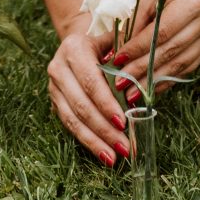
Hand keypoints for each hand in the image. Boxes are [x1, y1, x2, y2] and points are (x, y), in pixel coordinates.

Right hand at [47, 24, 129, 166]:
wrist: (80, 45)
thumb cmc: (105, 45)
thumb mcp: (115, 42)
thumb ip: (128, 57)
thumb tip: (145, 75)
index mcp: (74, 48)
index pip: (91, 81)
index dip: (106, 104)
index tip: (123, 122)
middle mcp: (59, 68)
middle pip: (82, 104)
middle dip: (104, 129)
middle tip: (125, 147)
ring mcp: (54, 87)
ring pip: (73, 120)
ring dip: (96, 141)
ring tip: (116, 157)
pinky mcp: (54, 103)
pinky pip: (70, 126)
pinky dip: (88, 142)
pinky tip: (104, 155)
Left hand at [112, 0, 199, 90]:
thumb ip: (134, 20)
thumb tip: (117, 52)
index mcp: (193, 0)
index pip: (162, 31)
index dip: (138, 47)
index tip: (118, 60)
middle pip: (170, 50)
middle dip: (142, 69)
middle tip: (120, 83)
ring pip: (178, 65)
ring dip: (152, 82)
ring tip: (131, 93)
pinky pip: (184, 70)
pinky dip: (165, 81)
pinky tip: (148, 90)